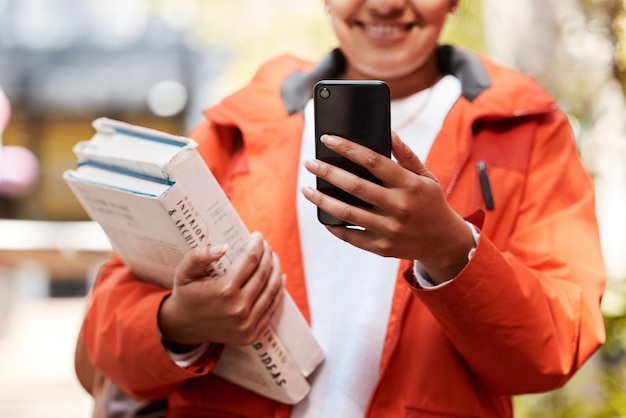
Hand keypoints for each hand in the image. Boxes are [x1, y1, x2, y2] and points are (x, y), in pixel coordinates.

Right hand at [158, 231, 284, 346]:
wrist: (183, 329)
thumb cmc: (186, 295)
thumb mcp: (184, 272)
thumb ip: (199, 256)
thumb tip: (224, 246)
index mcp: (224, 291)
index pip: (250, 261)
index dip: (257, 245)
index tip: (258, 236)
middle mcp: (238, 308)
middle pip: (263, 274)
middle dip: (268, 255)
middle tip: (266, 245)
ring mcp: (247, 324)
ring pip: (271, 290)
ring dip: (276, 270)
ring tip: (273, 258)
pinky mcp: (252, 334)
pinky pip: (271, 308)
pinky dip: (278, 290)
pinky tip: (279, 277)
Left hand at [301, 132, 474, 283]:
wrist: (444, 243)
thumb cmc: (431, 203)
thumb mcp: (425, 176)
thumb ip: (406, 155)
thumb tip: (387, 132)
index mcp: (409, 185)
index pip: (373, 160)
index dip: (347, 147)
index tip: (328, 139)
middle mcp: (399, 207)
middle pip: (355, 186)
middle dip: (328, 172)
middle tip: (309, 163)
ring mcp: (389, 229)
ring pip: (347, 213)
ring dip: (322, 200)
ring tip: (307, 189)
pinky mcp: (381, 248)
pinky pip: (350, 237)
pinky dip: (334, 225)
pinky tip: (322, 214)